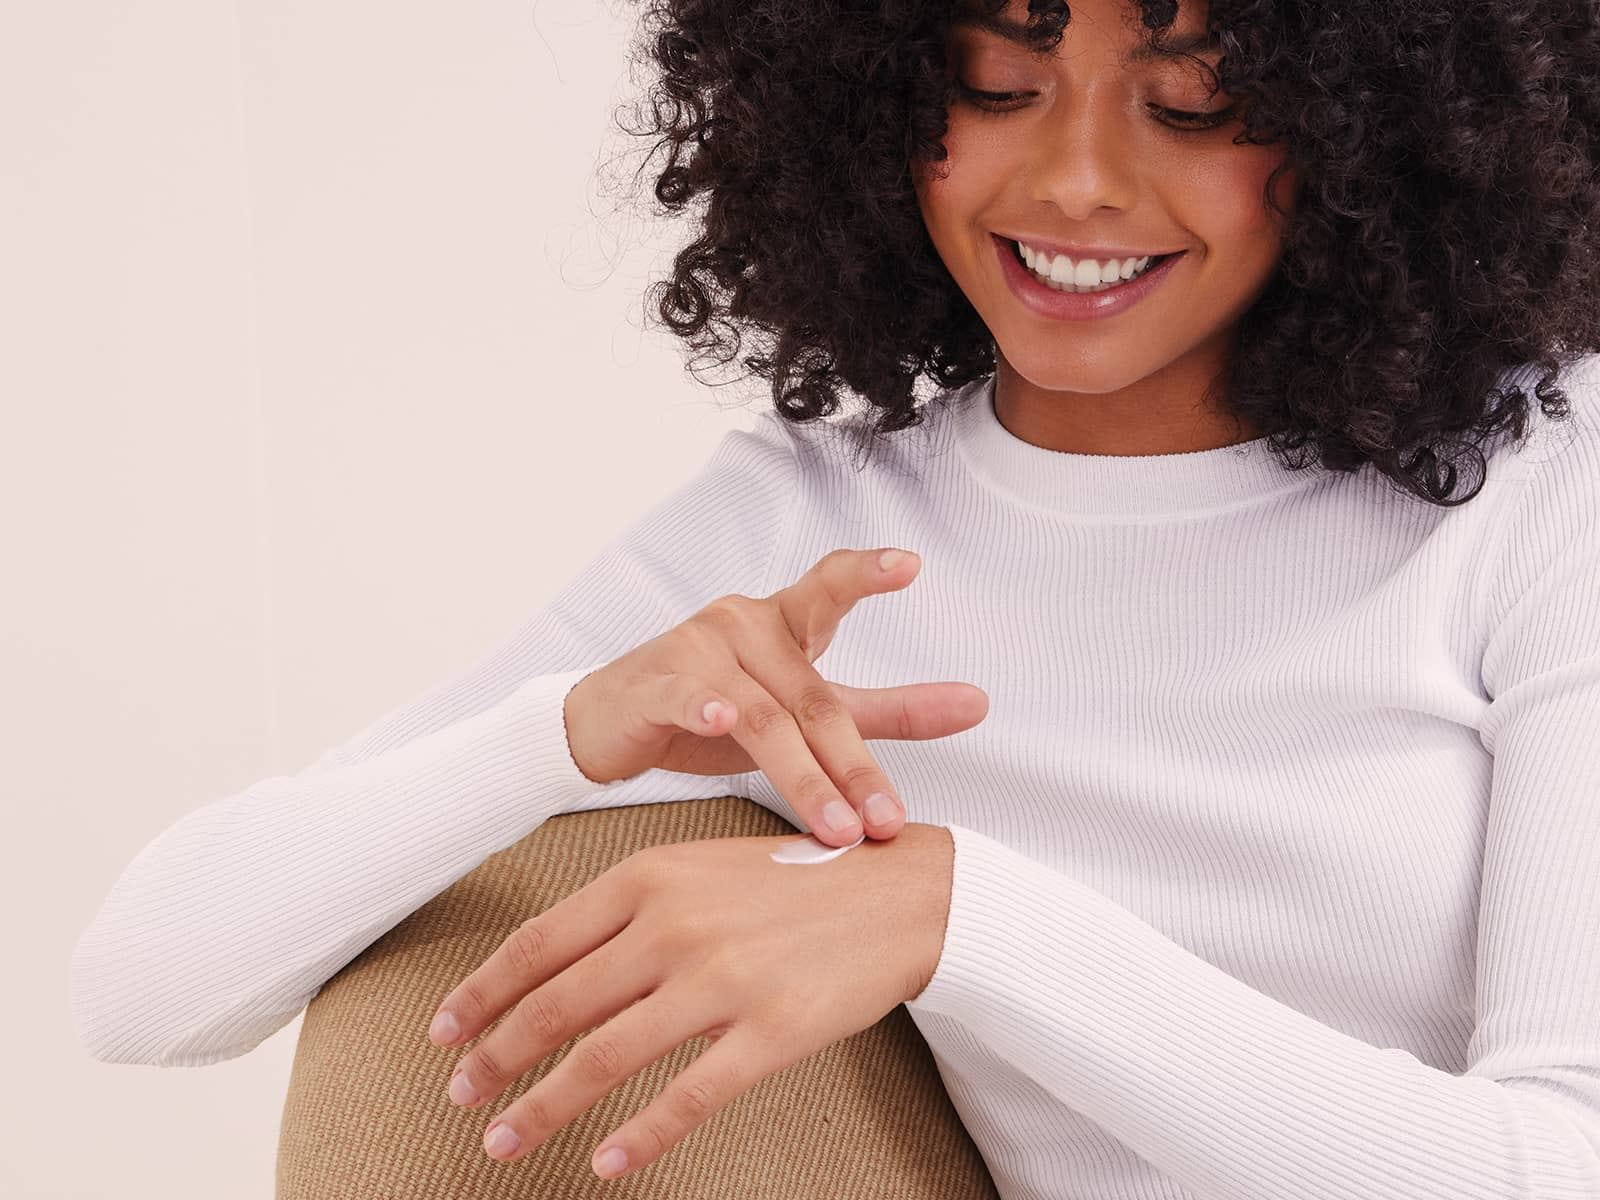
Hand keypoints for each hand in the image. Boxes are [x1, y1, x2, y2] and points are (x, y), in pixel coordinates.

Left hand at [426, 822, 954, 1179]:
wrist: (901, 894)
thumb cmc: (796, 881)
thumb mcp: (703, 867)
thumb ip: (632, 906)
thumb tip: (556, 962)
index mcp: (652, 876)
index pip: (540, 943)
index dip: (482, 993)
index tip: (444, 1031)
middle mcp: (676, 923)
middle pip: (558, 1004)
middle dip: (495, 1057)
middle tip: (459, 1095)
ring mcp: (723, 979)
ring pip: (606, 1057)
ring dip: (542, 1107)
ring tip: (504, 1140)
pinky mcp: (772, 1030)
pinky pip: (688, 1097)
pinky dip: (639, 1137)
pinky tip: (608, 1164)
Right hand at [562, 547, 988, 846]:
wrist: (608, 726)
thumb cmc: (714, 711)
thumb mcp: (805, 710)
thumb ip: (888, 709)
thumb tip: (978, 703)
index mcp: (783, 621)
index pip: (828, 588)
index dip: (866, 573)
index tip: (910, 563)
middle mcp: (743, 622)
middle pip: (812, 697)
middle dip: (854, 765)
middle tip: (887, 820)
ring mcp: (697, 649)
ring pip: (763, 716)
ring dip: (803, 776)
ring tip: (836, 828)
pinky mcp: (656, 683)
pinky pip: (689, 696)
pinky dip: (705, 708)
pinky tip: (721, 722)